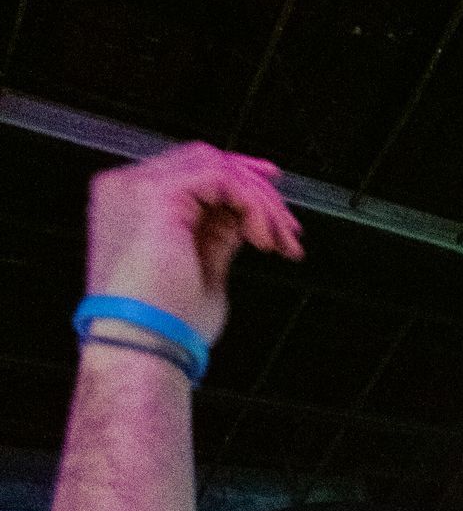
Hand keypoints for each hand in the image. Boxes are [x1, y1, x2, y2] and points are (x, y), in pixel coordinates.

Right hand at [85, 142, 302, 349]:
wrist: (143, 348)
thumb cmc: (166, 328)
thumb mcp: (203, 272)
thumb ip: (218, 236)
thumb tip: (241, 217)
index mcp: (129, 207)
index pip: (191, 174)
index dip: (239, 183)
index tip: (276, 209)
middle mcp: (126, 189)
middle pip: (205, 162)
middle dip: (256, 192)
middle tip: (288, 230)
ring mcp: (136, 187)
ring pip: (217, 166)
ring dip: (258, 201)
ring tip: (277, 242)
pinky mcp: (155, 194)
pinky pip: (221, 178)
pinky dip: (251, 203)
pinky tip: (261, 237)